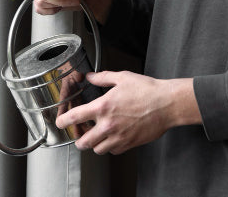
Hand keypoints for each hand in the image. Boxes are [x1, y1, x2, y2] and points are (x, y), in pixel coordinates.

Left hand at [55, 71, 200, 154]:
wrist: (167, 104)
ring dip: (94, 143)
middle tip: (79, 133)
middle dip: (78, 138)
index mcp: (103, 107)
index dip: (63, 121)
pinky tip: (112, 137)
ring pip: (97, 149)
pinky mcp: (129, 144)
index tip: (60, 122)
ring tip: (96, 135)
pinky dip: (110, 146)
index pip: (75, 118)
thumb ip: (102, 78)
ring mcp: (119, 137)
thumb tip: (90, 76)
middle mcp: (108, 125)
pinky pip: (113, 151)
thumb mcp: (122, 78)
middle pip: (83, 142)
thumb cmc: (148, 90)